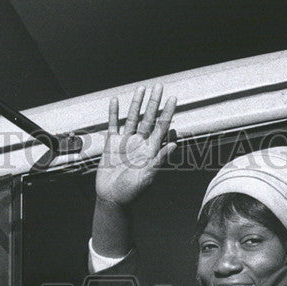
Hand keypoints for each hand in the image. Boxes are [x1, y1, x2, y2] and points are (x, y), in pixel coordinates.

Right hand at [95, 84, 176, 206]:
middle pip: (148, 119)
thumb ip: (159, 159)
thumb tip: (174, 144)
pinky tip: (116, 101)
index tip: (173, 99)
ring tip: (141, 88)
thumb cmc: (131, 191)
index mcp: (150, 150)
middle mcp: (139, 143)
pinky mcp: (112, 144)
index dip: (167, 113)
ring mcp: (125, 142)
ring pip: (132, 118)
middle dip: (154, 103)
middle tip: (159, 86)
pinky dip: (114, 113)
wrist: (112, 198)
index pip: (161, 127)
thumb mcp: (148, 176)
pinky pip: (113, 125)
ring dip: (137, 103)